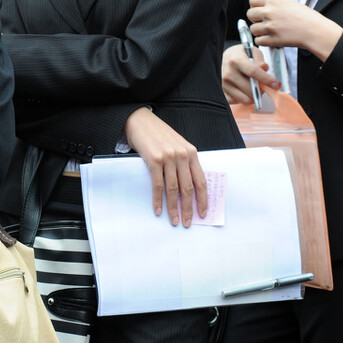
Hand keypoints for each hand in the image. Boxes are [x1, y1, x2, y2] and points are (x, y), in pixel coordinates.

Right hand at [124, 107, 205, 227]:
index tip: (202, 213)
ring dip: (174, 208)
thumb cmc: (157, 133)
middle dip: (188, 208)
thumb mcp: (176, 145)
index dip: (203, 199)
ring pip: (174, 189)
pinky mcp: (154, 160)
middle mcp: (182, 155)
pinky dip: (158, 200)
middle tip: (187, 222)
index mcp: (191, 152)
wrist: (139, 120)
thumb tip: (187, 185)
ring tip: (174, 220)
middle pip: (188, 188)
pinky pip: (158, 184)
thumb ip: (183, 161)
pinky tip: (158, 209)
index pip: (201, 181)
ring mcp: (168, 157)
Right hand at [221, 44, 279, 103]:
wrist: (222, 59)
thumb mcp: (251, 51)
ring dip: (253, 96)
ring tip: (253, 89)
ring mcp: (223, 84)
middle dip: (261, 90)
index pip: (253, 72)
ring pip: (245, 99)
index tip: (274, 84)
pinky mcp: (221, 93)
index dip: (266, 79)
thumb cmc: (239, 55)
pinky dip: (242, 98)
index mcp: (236, 60)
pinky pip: (236, 102)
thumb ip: (259, 59)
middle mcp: (227, 73)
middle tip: (263, 86)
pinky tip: (243, 91)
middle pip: (250, 89)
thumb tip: (264, 68)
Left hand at [247, 0, 342, 60]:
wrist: (316, 32)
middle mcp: (269, 12)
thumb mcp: (290, 3)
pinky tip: (271, 38)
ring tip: (270, 31)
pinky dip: (263, 41)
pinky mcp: (271, 39)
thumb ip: (275, 4)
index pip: (252, 0)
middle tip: (264, 21)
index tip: (258, 9)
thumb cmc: (308, 18)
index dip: (255, 5)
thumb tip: (264, 5)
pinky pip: (258, 41)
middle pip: (250, 14)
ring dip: (259, 31)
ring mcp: (269, 26)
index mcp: (274, 1)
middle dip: (255, 18)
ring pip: (252, 29)